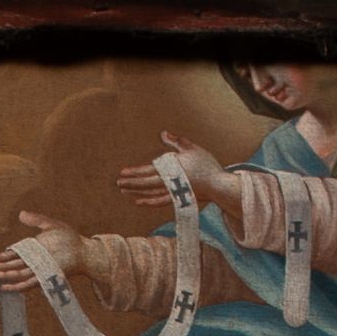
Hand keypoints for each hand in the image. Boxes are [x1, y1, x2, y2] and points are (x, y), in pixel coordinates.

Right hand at [0, 206, 71, 287]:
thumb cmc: (69, 239)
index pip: (9, 255)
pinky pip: (29, 283)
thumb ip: (36, 220)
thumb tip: (20, 214)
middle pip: (9, 266)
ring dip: (2, 276)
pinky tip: (6, 287)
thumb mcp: (50, 225)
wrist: (83, 250)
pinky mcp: (45, 275)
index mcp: (31, 251)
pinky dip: (17, 286)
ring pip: (15, 274)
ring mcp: (38, 270)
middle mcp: (32, 262)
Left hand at [116, 140, 233, 216]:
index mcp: (171, 169)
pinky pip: (158, 202)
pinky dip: (148, 202)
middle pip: (145, 183)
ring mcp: (172, 193)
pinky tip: (139, 201)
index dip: (134, 172)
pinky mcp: (176, 200)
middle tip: (118, 183)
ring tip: (124, 191)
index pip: (148, 171)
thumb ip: (176, 142)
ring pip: (150, 193)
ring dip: (136, 192)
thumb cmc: (206, 164)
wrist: (218, 185)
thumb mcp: (192, 148)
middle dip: (131, 183)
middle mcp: (168, 182)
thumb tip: (163, 133)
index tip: (122, 173)